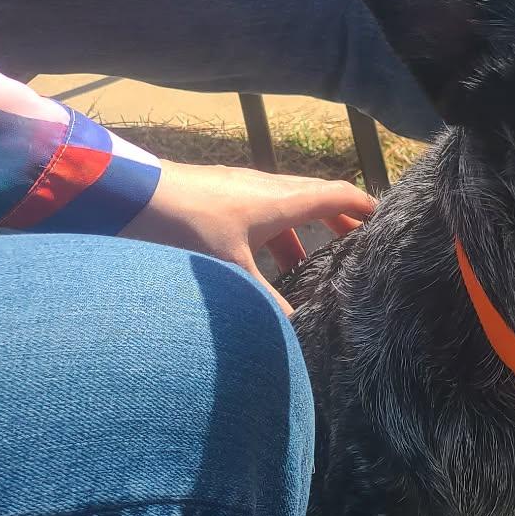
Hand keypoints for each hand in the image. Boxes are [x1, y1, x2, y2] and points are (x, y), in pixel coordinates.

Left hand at [123, 161, 375, 311]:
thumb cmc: (186, 228)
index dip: (363, 208)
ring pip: (287, 204)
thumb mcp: (230, 271)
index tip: (383, 220)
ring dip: (303, 229)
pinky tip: (259, 256)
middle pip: (316, 198)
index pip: (337, 196)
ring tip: (308, 261)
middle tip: (355, 243)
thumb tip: (296, 328)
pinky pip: (262, 207)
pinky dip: (275, 229)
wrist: (131, 195)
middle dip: (339, 220)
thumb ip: (264, 301)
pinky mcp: (219, 192)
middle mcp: (267, 187)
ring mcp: (242, 186)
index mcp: (281, 200)